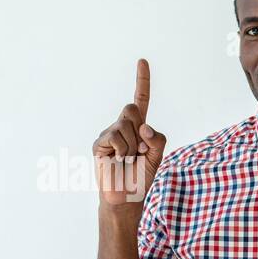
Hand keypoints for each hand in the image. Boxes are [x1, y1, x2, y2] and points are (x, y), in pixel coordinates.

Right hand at [93, 58, 166, 205]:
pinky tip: (119, 161)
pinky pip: (117, 137)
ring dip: (134, 146)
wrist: (127, 197)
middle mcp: (122, 126)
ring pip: (127, 124)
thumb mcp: (157, 156)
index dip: (142, 81)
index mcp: (138, 128)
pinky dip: (124, 150)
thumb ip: (157, 138)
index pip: (141, 100)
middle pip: (133, 109)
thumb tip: (144, 126)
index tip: (142, 61)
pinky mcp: (100, 143)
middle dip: (141, 131)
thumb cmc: (141, 177)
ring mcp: (109, 133)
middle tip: (139, 151)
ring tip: (129, 159)